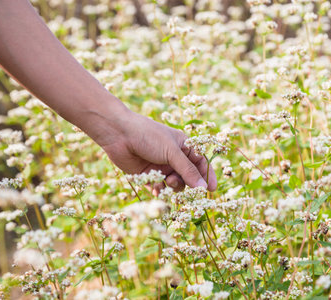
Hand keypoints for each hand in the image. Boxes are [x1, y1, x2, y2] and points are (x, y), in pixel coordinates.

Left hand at [93, 108, 216, 192]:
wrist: (119, 134)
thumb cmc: (148, 136)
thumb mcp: (172, 152)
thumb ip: (187, 170)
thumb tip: (204, 187)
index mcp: (183, 146)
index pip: (200, 163)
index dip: (207, 176)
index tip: (211, 189)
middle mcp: (173, 157)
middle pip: (188, 177)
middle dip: (187, 183)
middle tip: (183, 186)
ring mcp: (161, 166)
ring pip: (175, 184)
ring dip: (173, 186)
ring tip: (166, 181)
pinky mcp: (148, 175)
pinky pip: (159, 188)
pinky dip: (159, 191)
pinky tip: (156, 188)